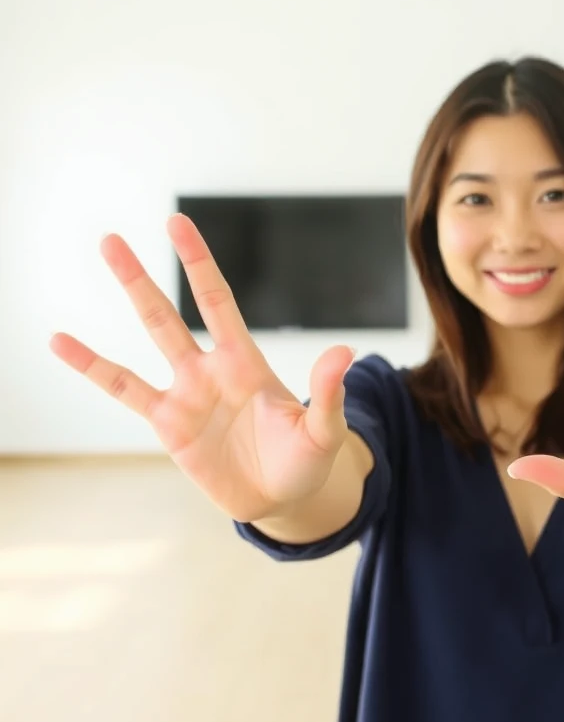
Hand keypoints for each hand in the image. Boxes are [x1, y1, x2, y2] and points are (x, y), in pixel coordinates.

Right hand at [50, 214, 356, 522]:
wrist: (282, 497)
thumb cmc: (306, 459)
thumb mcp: (323, 429)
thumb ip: (327, 393)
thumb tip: (345, 353)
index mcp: (247, 361)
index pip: (216, 301)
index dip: (198, 264)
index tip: (177, 224)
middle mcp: (211, 368)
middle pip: (170, 314)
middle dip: (142, 278)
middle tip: (110, 238)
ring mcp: (186, 394)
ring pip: (148, 340)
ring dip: (124, 306)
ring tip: (93, 273)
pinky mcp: (169, 425)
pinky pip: (125, 390)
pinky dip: (94, 367)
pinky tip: (62, 341)